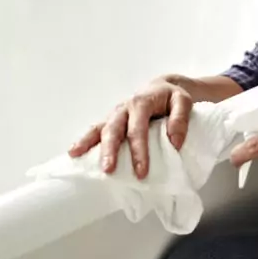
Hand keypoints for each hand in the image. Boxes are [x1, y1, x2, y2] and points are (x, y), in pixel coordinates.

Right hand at [68, 77, 193, 179]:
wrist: (163, 87)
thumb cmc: (172, 97)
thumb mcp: (183, 101)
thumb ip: (180, 119)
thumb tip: (175, 142)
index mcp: (141, 103)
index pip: (138, 129)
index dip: (138, 151)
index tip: (141, 172)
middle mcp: (124, 108)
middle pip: (114, 129)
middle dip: (110, 150)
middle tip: (108, 170)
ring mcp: (115, 114)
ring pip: (99, 127)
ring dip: (88, 142)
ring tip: (75, 156)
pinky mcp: (111, 120)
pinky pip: (95, 129)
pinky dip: (84, 140)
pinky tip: (74, 153)